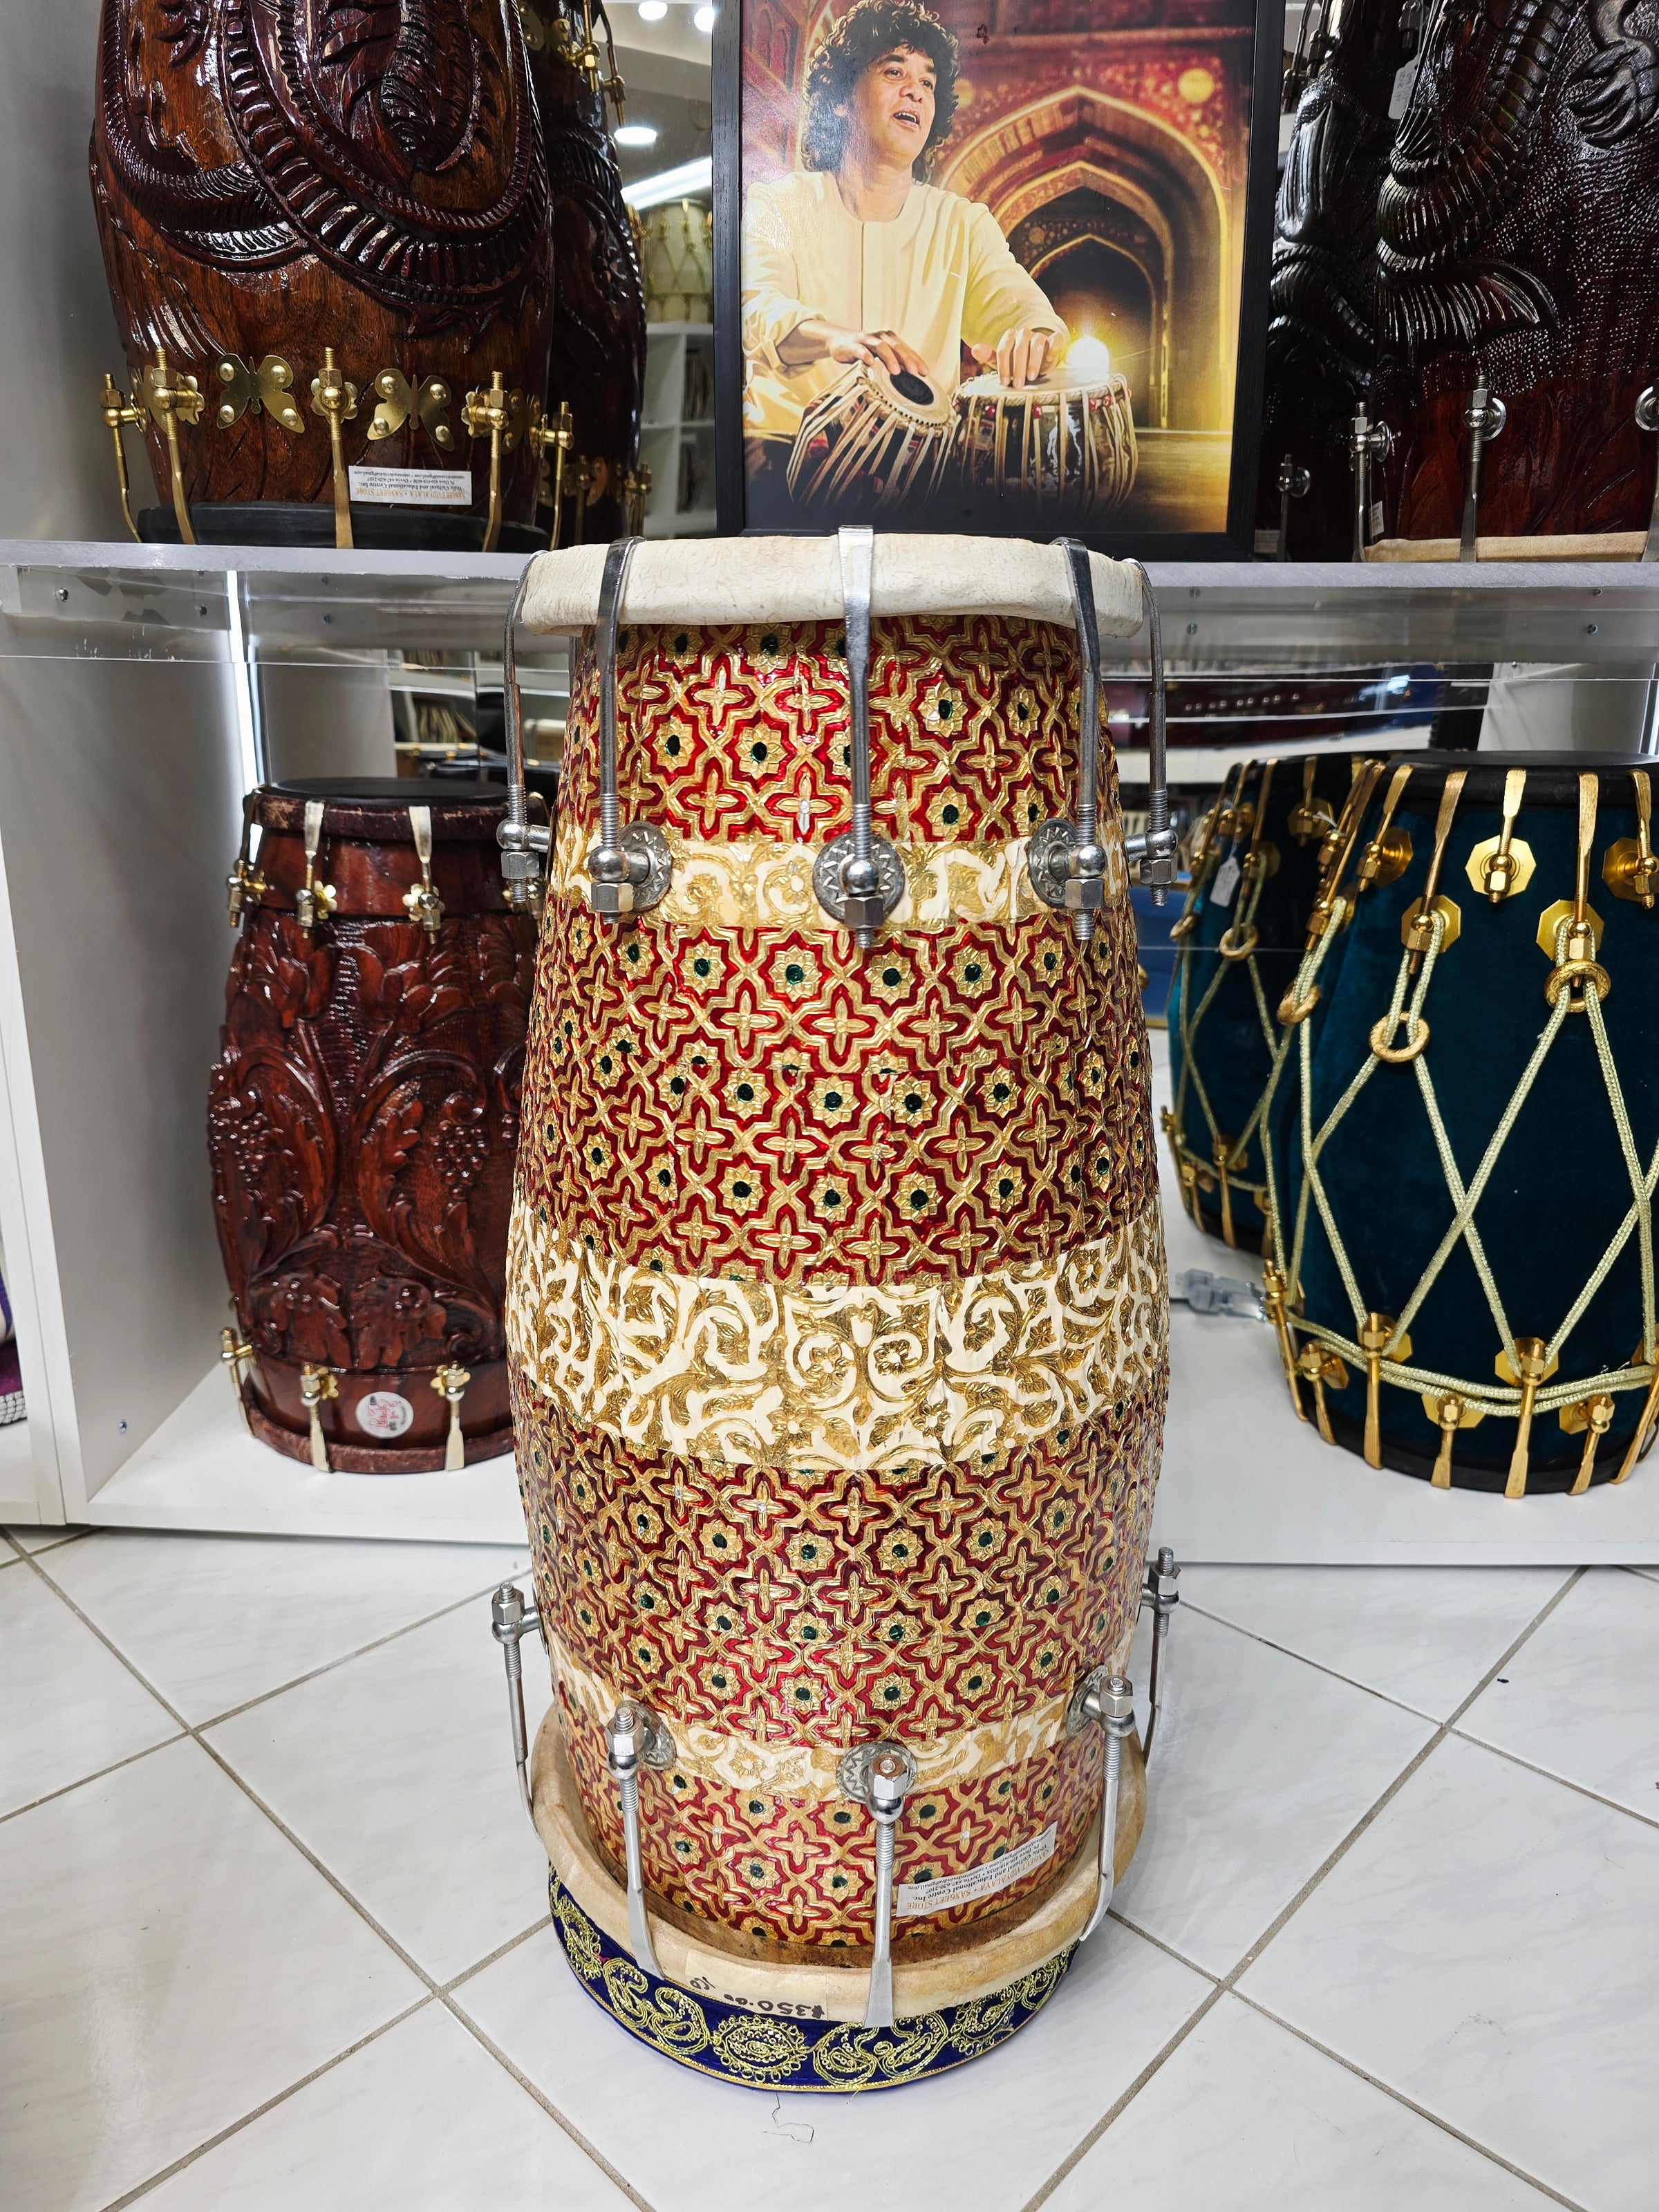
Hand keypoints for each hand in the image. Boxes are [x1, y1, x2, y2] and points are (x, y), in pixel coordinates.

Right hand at [777, 320, 933, 383]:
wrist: (839, 342)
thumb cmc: (863, 351)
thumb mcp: (880, 358)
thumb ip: (893, 364)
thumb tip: (910, 378)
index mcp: (889, 340)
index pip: (906, 350)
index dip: (916, 360)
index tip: (925, 373)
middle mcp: (880, 337)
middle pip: (896, 347)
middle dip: (907, 360)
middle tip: (915, 372)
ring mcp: (866, 340)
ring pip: (881, 347)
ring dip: (889, 358)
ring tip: (895, 371)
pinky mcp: (853, 345)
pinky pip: (860, 349)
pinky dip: (866, 355)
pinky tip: (870, 362)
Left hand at [971, 326, 1061, 388]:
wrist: (1038, 361)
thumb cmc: (1017, 362)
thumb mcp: (1002, 361)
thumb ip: (989, 356)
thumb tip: (975, 349)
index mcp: (1010, 337)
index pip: (1004, 349)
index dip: (1003, 366)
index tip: (1005, 382)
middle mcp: (1024, 334)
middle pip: (1020, 347)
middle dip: (1018, 367)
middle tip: (1018, 384)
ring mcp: (1039, 336)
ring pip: (1037, 343)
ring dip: (1034, 361)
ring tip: (1032, 377)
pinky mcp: (1054, 340)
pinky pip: (1055, 339)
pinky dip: (1053, 347)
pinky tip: (1049, 359)